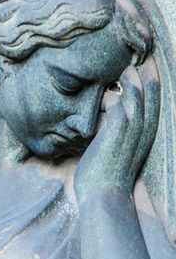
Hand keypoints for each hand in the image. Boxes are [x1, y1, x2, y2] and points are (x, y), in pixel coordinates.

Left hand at [74, 58, 159, 203]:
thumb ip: (119, 135)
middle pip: (151, 101)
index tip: (149, 73)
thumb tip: (112, 120)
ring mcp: (129, 135)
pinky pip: (119, 109)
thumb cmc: (108, 175)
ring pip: (137, 101)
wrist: (103, 196)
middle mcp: (142, 135)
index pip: (154, 109)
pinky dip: (117, 98)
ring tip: (127, 70)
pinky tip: (112, 91)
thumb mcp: (120, 153)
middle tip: (144, 62)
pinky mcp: (114, 136)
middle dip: (149, 79)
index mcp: (145, 138)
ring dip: (134, 83)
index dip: (153, 90)